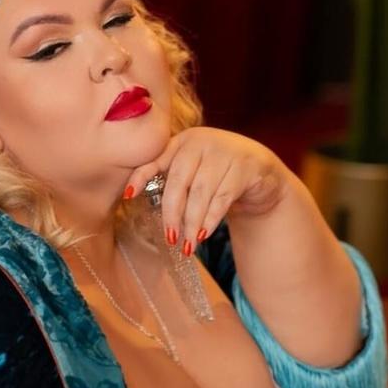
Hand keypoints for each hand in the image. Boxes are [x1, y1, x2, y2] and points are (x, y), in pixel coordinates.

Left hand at [125, 127, 287, 250]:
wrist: (260, 171)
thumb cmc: (217, 176)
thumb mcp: (193, 172)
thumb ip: (171, 181)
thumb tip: (140, 205)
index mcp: (182, 142)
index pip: (156, 159)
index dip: (140, 176)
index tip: (127, 195)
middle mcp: (201, 142)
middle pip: (179, 181)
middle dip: (172, 213)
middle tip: (169, 237)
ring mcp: (224, 152)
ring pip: (201, 193)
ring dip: (192, 223)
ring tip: (187, 246)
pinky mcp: (243, 168)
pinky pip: (222, 199)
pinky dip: (210, 221)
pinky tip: (202, 236)